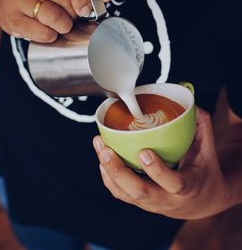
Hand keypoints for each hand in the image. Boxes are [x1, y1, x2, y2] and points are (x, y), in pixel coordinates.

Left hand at [93, 108, 230, 219]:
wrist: (201, 202)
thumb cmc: (204, 174)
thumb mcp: (208, 151)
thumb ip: (202, 127)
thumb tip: (190, 104)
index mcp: (188, 188)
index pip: (173, 183)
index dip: (157, 170)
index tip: (144, 152)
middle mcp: (167, 199)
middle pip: (139, 192)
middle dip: (119, 171)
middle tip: (106, 149)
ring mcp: (151, 203)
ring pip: (125, 193)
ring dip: (108, 170)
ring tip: (100, 146)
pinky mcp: (140, 202)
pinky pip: (120, 193)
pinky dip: (108, 177)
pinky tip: (102, 158)